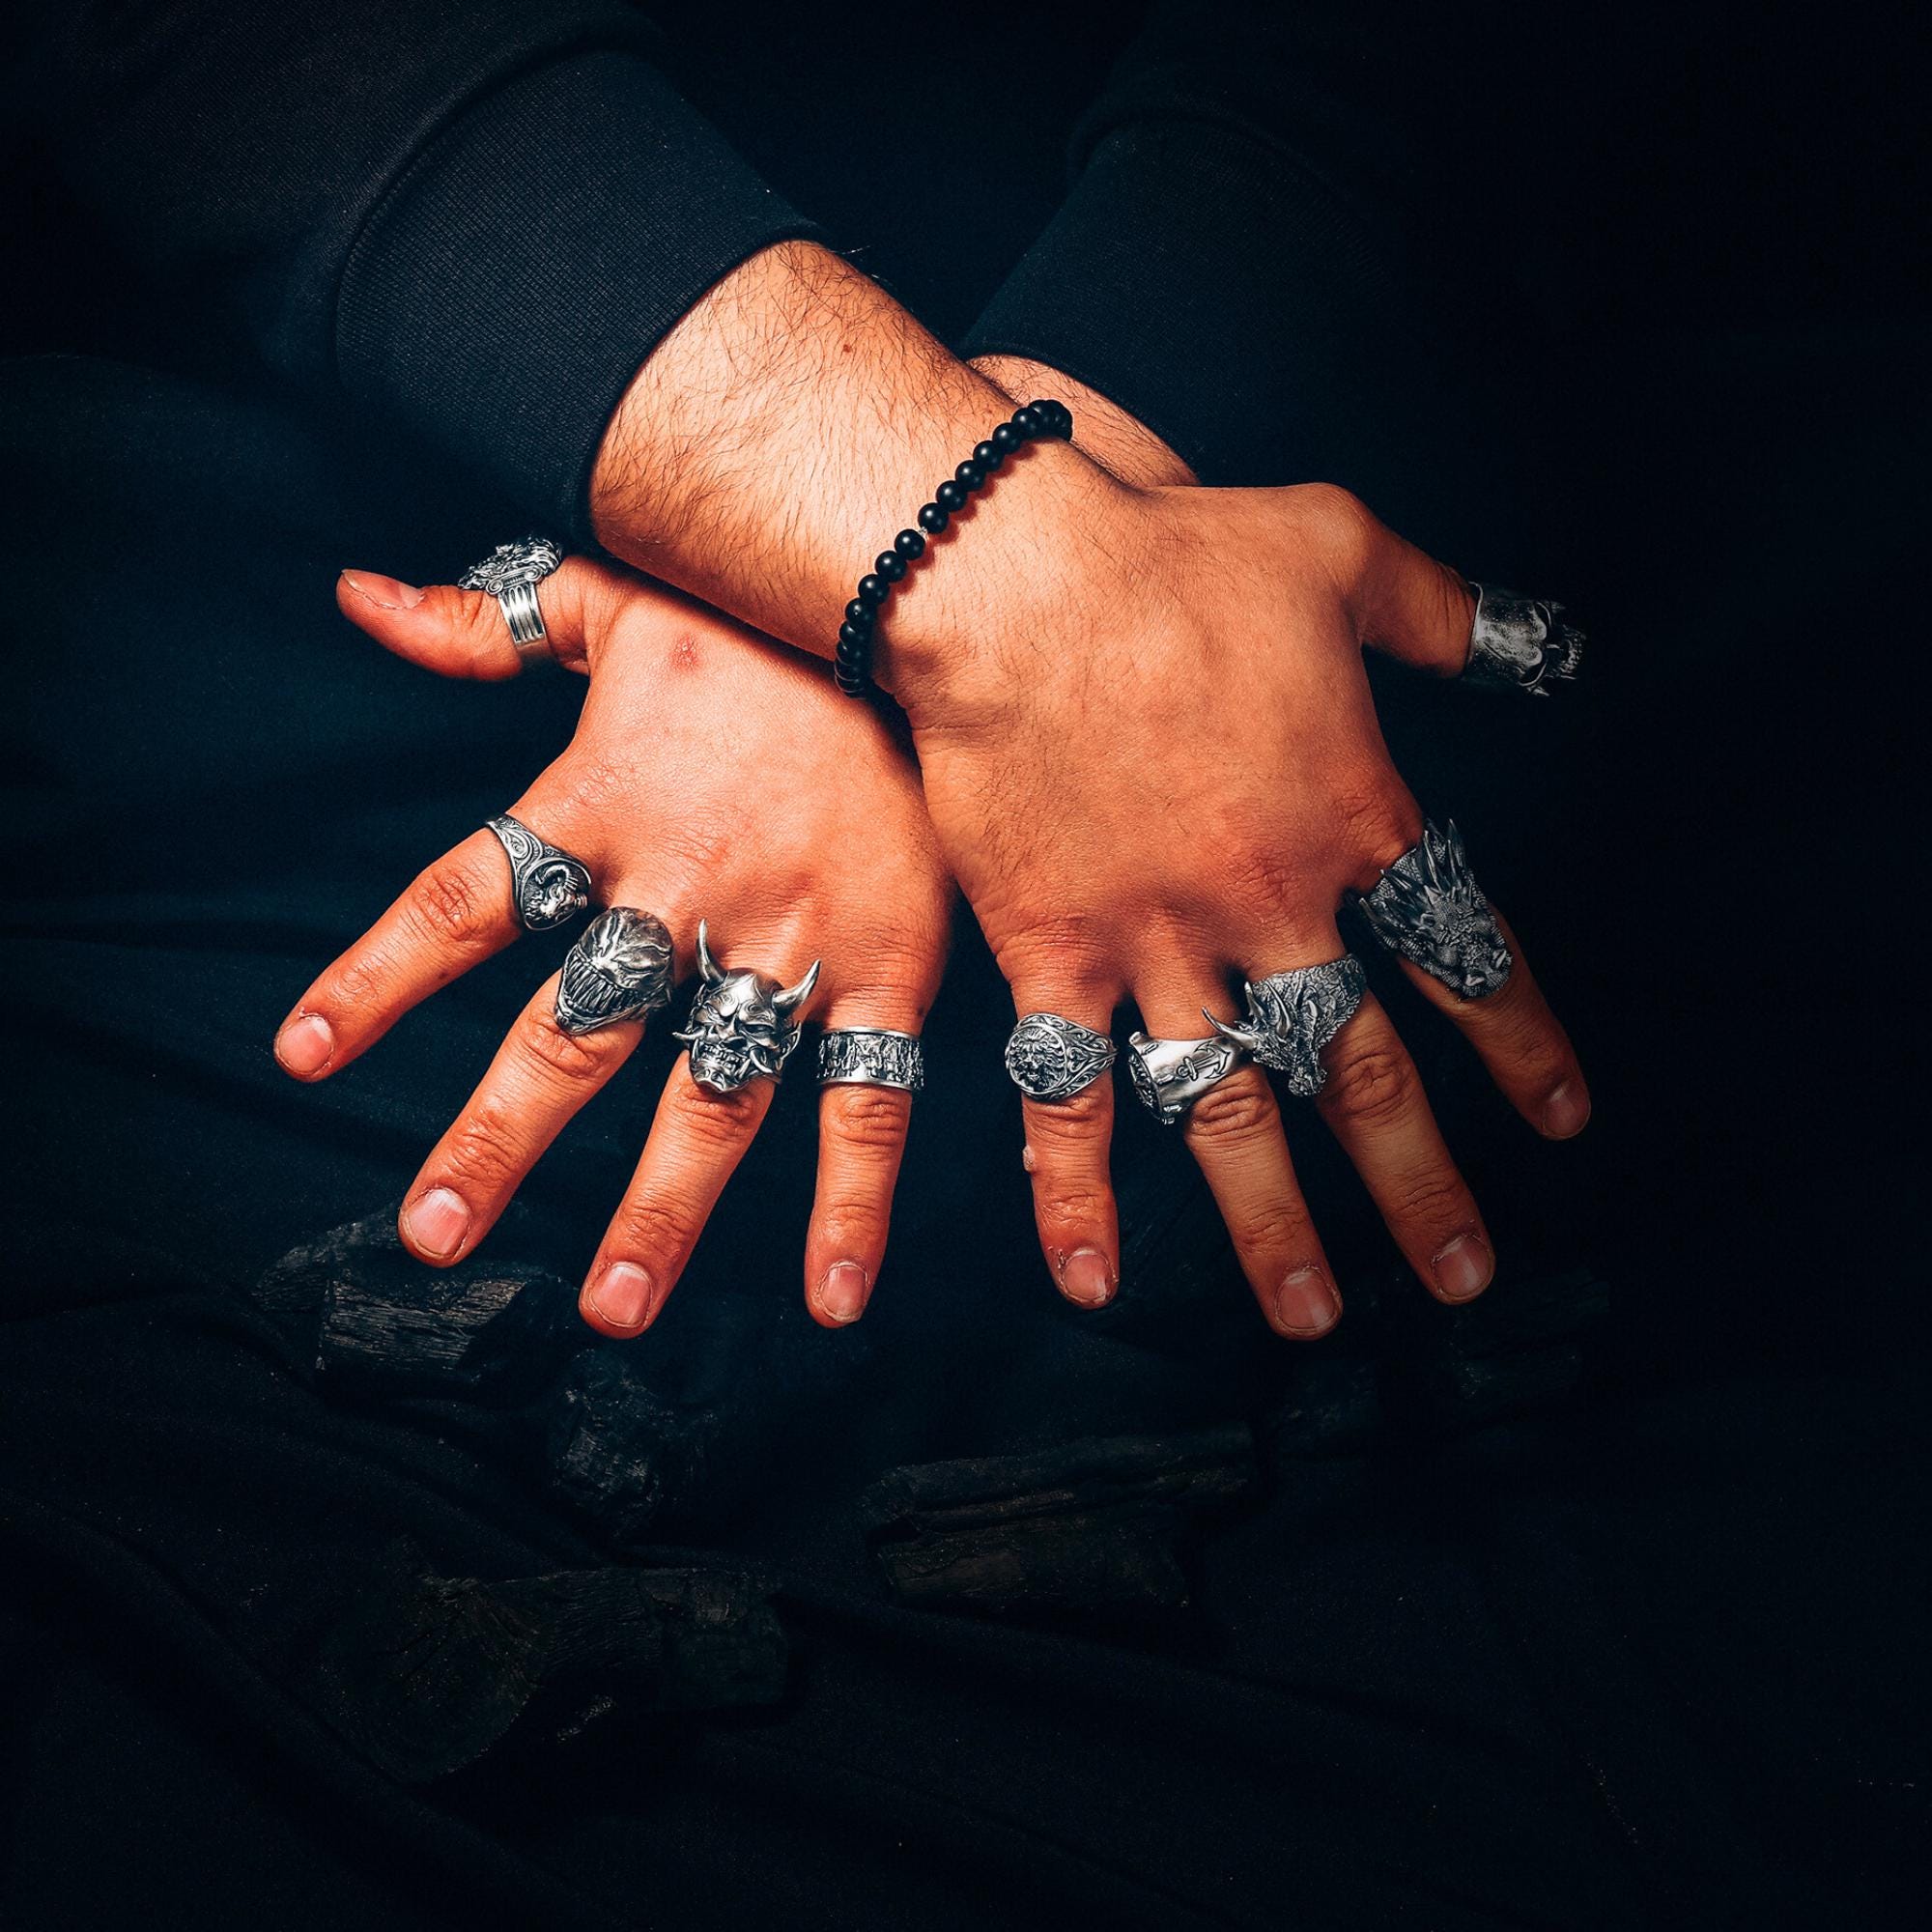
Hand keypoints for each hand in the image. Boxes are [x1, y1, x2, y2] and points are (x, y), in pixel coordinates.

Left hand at [274, 562, 950, 1334]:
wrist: (930, 595)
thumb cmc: (766, 607)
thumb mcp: (617, 594)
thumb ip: (486, 620)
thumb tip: (355, 597)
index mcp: (602, 805)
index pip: (460, 904)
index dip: (375, 982)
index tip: (301, 1057)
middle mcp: (682, 892)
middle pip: (570, 1037)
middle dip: (499, 1140)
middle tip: (433, 1236)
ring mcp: (789, 943)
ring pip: (710, 1097)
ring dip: (662, 1210)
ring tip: (612, 1310)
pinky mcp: (888, 968)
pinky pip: (868, 1102)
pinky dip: (852, 1203)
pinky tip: (831, 1298)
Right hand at [886, 473, 1587, 1336]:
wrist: (1012, 577)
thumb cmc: (1177, 558)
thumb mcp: (1343, 549)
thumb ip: (1451, 612)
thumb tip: (1546, 643)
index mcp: (1351, 819)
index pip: (1463, 956)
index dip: (1519, 1045)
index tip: (1560, 1119)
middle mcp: (1267, 908)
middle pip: (1362, 1073)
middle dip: (1421, 1182)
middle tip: (1463, 1273)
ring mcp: (1155, 945)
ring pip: (1228, 1111)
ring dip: (1272, 1223)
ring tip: (1311, 1316)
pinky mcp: (1052, 954)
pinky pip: (1064, 1095)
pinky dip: (1074, 1192)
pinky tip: (1088, 1278)